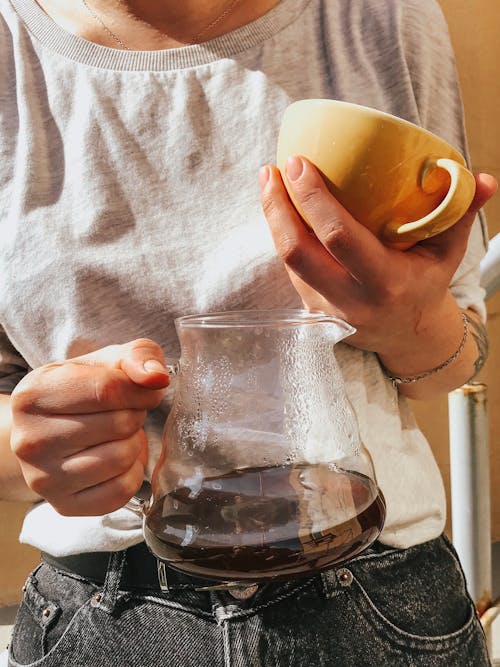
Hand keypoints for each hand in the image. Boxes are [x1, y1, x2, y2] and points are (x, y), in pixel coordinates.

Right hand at [10, 339, 169, 515]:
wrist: (48, 431)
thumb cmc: (81, 391)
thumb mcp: (106, 361)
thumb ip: (137, 356)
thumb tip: (156, 378)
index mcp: (34, 394)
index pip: (107, 390)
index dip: (141, 390)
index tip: (148, 390)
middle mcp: (30, 439)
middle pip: (118, 424)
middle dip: (135, 415)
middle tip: (124, 412)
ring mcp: (43, 477)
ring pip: (121, 458)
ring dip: (134, 443)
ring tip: (119, 435)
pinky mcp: (63, 505)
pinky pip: (121, 491)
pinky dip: (132, 473)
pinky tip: (118, 460)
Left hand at [259, 156, 496, 363]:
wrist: (407, 336)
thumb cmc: (426, 285)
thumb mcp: (448, 253)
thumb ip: (460, 214)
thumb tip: (482, 178)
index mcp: (384, 283)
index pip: (338, 237)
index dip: (312, 199)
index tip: (298, 163)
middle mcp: (349, 300)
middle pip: (297, 251)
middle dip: (278, 206)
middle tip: (273, 168)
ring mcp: (325, 309)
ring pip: (286, 261)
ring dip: (272, 218)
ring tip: (269, 180)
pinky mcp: (311, 309)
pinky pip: (290, 267)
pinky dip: (282, 234)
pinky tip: (281, 207)